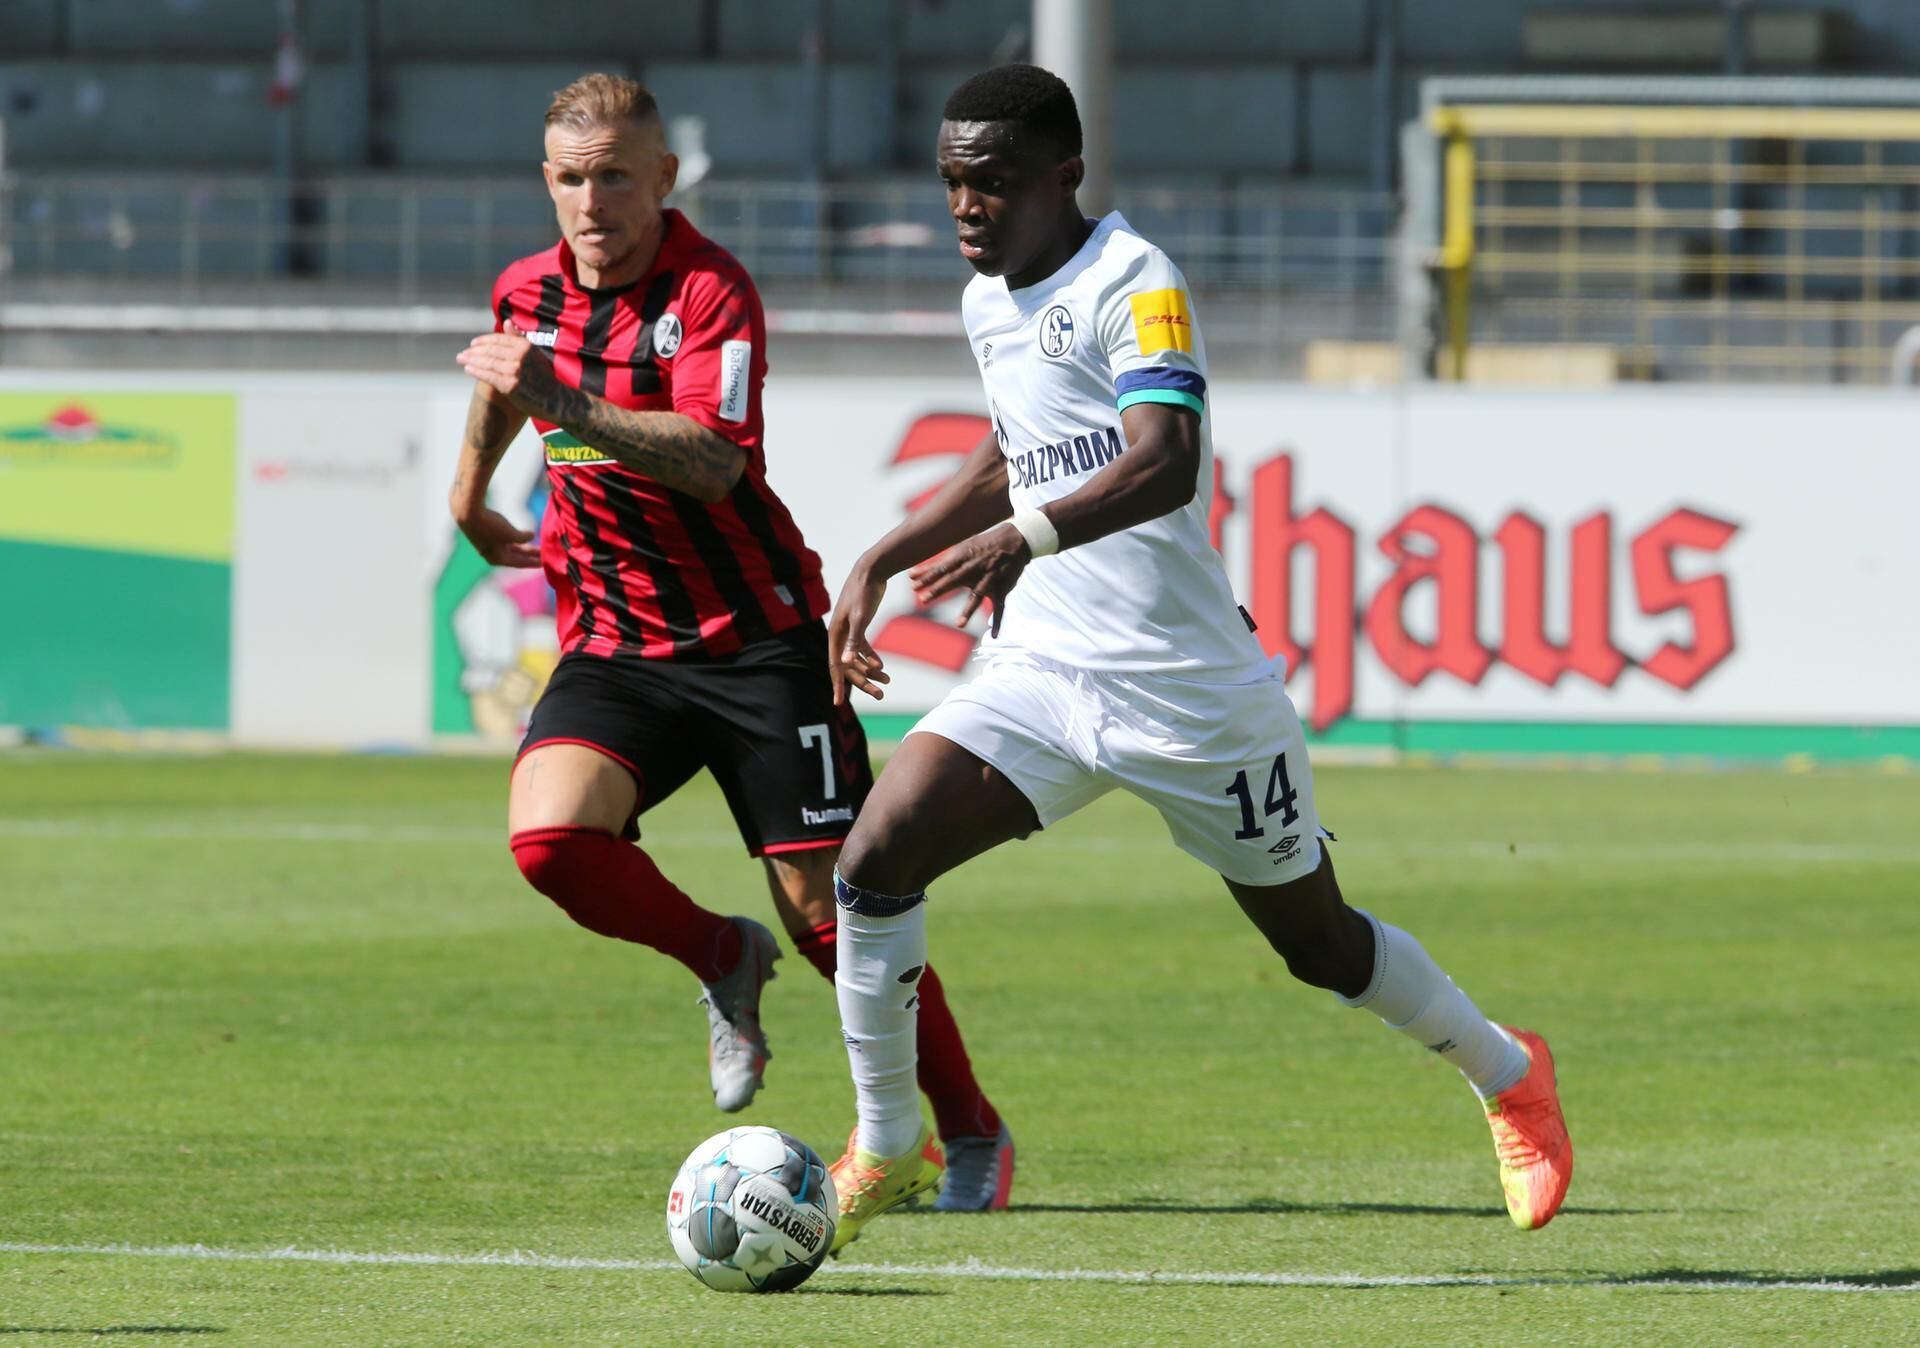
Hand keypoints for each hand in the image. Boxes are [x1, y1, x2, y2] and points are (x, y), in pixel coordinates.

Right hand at [454, 504, 540, 567]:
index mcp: (498, 559)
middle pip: (516, 556)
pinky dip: (516, 539)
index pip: (520, 563)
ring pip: (511, 548)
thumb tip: (531, 536)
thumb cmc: (490, 525)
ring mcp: (488, 545)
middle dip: (531, 555)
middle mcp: (492, 555)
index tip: (546, 564)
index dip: (534, 562)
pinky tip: (523, 535)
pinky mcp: (486, 535)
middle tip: (545, 555)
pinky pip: (505, 540)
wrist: (467, 511)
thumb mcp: (511, 533)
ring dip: (524, 547)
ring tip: (537, 547)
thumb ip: (523, 538)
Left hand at [456, 324, 562, 420]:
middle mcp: (520, 355)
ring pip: (487, 362)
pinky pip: (488, 375)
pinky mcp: (509, 384)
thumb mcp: (534, 353)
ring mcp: (514, 370)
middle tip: (462, 354)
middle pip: (490, 350)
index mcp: (525, 345)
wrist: (555, 400)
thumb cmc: (544, 377)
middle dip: (473, 351)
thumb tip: (507, 322)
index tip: (473, 344)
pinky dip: (476, 371)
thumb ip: (519, 338)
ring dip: (471, 360)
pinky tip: (468, 369)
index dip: (483, 341)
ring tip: (461, 359)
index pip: (498, 339)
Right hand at [827, 564, 892, 703]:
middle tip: (880, 695)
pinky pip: (863, 649)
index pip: (834, 666)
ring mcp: (848, 632)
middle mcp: (838, 635)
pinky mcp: (858, 626)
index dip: (837, 685)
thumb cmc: (863, 593)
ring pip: (857, 659)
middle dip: (863, 682)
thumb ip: (853, 641)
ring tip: (888, 682)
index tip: (838, 702)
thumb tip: (844, 663)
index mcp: (835, 635)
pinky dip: (872, 658)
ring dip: (870, 671)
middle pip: (848, 666)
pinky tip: (883, 667)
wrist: (871, 571)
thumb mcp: (860, 617)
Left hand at [910, 521, 1029, 637]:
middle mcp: (974, 569)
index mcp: (962, 559)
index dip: (928, 577)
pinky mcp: (1002, 589)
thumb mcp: (958, 553)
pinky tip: (994, 635)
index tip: (914, 585)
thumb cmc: (980, 548)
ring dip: (968, 610)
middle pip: (955, 580)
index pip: (942, 568)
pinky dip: (998, 622)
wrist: (1013, 542)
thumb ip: (934, 567)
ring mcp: (989, 580)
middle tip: (924, 599)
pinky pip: (1000, 608)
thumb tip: (910, 576)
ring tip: (959, 625)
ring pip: (978, 596)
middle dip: (939, 589)